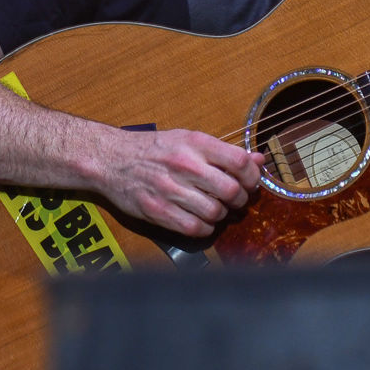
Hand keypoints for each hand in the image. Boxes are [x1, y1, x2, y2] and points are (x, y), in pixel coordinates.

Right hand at [106, 126, 262, 237]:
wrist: (111, 159)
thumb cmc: (153, 149)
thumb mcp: (188, 140)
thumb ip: (223, 152)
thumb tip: (258, 161)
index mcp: (195, 143)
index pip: (241, 162)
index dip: (253, 177)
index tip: (250, 182)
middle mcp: (185, 165)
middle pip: (232, 191)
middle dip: (240, 200)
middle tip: (234, 199)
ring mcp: (171, 190)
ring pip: (216, 213)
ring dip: (221, 215)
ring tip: (214, 208)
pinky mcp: (158, 211)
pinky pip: (196, 229)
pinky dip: (205, 228)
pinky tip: (200, 219)